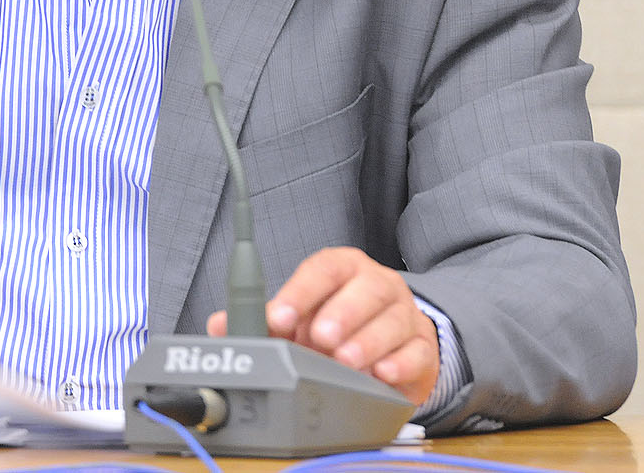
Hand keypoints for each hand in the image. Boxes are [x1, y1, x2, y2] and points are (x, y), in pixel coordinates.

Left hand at [207, 245, 438, 405]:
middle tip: (319, 337)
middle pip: (366, 288)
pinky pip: (417, 352)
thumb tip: (220, 325)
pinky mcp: (423, 348)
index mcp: (343, 270)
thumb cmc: (339, 325)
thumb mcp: (300, 319)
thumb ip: (263, 321)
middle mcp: (377, 285)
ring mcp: (405, 314)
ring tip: (346, 359)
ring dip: (367, 341)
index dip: (300, 292)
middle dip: (341, 312)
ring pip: (393, 319)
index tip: (279, 317)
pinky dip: (400, 363)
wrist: (392, 343)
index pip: (323, 270)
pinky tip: (382, 373)